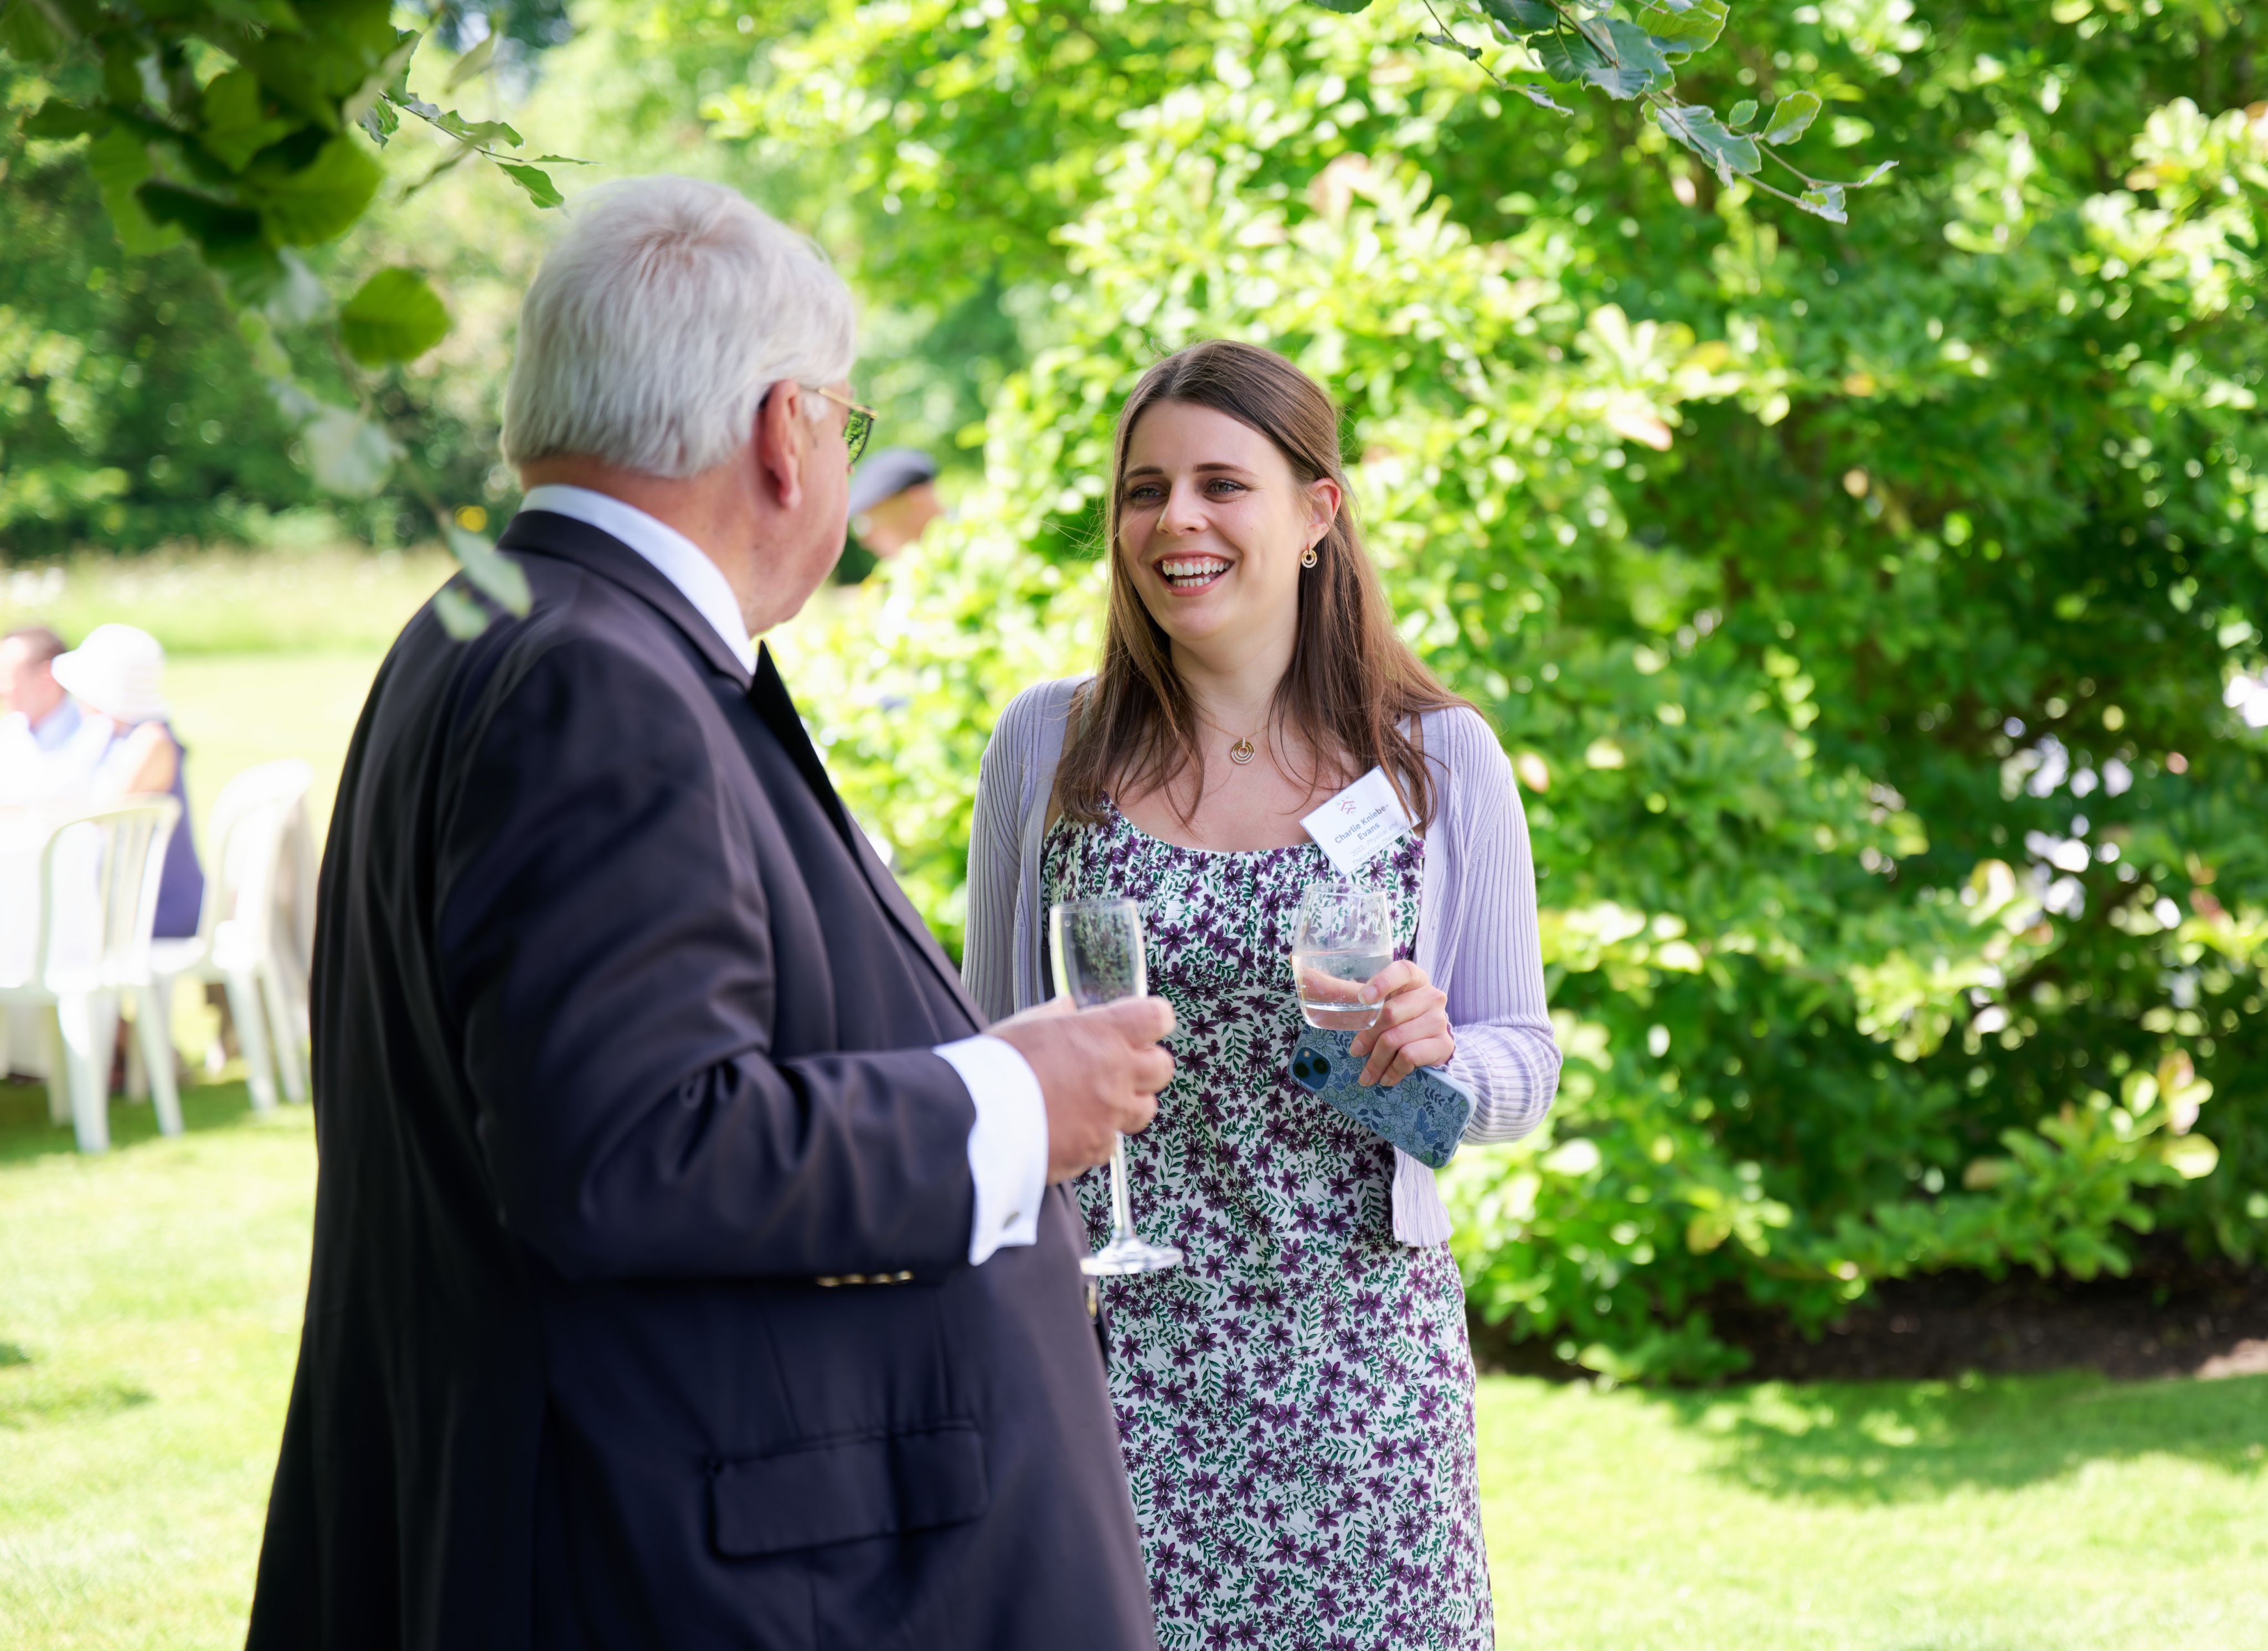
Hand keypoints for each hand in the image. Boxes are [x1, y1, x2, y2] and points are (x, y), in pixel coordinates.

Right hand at [992, 997, 1175, 1181]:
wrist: (977, 1120)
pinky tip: (1071, 1129)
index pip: (1156, 1017)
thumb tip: (1067, 1006)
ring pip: (1144, 1110)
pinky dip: (1097, 1136)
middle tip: (1119, 1065)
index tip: (1140, 1024)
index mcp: (1103, 1034)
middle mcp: (1116, 1075)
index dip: (1151, 1020)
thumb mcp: (1025, 1025)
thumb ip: (1055, 1015)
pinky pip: (1110, 1143)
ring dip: (1127, 1104)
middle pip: (1162, 1068)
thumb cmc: (997, 1066)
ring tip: (1095, 1100)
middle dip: (1145, 1066)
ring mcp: (1109, 1116)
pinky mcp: (1094, 1150)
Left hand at [1346, 960, 1451, 1087]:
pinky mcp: (1443, 1044)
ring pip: (1397, 1039)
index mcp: (1413, 978)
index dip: (1382, 983)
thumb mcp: (1375, 1001)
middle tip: (1355, 1051)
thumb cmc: (1398, 1016)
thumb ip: (1343, 991)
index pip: (1402, 971)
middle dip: (1367, 1037)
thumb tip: (1306, 975)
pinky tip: (1386, 1078)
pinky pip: (1410, 1057)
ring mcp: (1439, 1020)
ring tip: (1367, 1075)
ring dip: (1376, 1061)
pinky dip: (1393, 1071)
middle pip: (1391, 1013)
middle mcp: (1431, 995)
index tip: (1363, 999)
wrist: (1430, 1042)